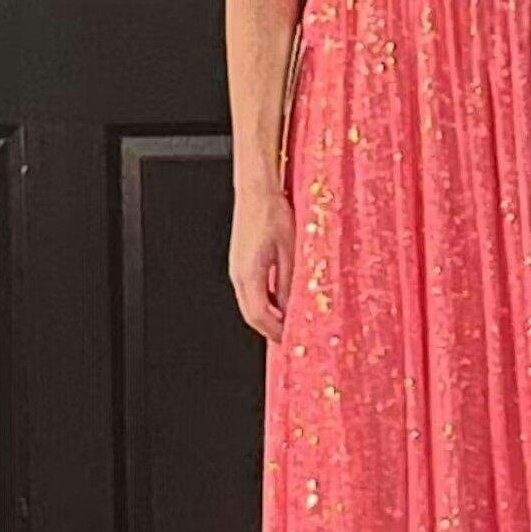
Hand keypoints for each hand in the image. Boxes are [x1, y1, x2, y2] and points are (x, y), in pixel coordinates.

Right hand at [229, 184, 294, 342]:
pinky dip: (264, 303)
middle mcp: (239, 274)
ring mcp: (237, 268)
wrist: (256, 191)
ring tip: (287, 324)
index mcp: (250, 273)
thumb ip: (290, 283)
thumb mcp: (290, 251)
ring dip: (267, 318)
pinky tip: (280, 303)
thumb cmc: (273, 214)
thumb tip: (293, 308)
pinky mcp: (240, 262)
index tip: (290, 340)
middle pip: (251, 314)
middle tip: (288, 339)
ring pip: (249, 304)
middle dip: (269, 330)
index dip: (275, 331)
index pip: (260, 316)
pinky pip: (250, 291)